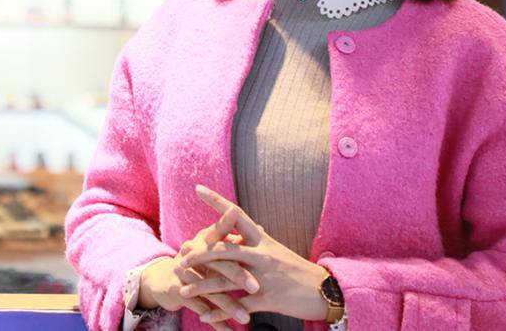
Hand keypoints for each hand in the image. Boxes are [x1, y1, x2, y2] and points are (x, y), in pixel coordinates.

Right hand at [137, 203, 260, 328]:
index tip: (242, 216)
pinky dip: (216, 321)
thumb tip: (260, 228)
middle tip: (256, 287)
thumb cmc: (197, 262)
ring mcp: (184, 273)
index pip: (218, 231)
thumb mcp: (211, 247)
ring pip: (210, 290)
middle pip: (217, 263)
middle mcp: (191, 253)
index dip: (226, 223)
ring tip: (245, 318)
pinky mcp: (179, 292)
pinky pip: (200, 308)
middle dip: (237, 276)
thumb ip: (235, 240)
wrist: (163, 279)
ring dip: (229, 306)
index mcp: (203, 240)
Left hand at [181, 185, 333, 321]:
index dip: (217, 202)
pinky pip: (237, 306)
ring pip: (226, 280)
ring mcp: (263, 276)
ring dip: (202, 286)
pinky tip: (204, 316)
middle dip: (199, 253)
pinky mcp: (267, 299)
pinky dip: (219, 312)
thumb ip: (259, 239)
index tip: (198, 188)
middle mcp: (261, 254)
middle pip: (223, 249)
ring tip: (182, 290)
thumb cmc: (298, 270)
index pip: (236, 215)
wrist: (324, 291)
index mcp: (262, 239)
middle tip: (180, 256)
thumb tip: (249, 225)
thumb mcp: (278, 250)